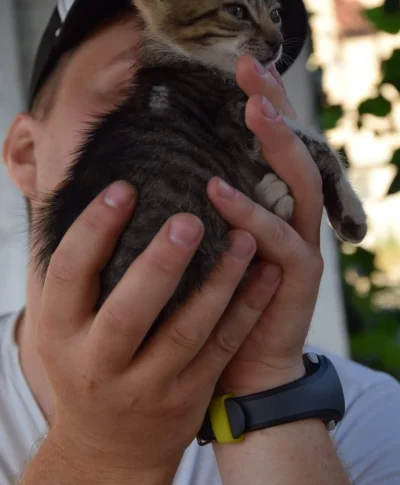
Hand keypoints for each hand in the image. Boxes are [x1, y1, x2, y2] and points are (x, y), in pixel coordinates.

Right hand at [35, 181, 280, 482]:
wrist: (109, 445)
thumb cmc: (85, 363)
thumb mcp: (65, 327)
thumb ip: (79, 277)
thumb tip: (99, 204)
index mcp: (61, 333)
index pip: (70, 274)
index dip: (93, 229)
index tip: (124, 188)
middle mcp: (99, 363)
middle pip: (128, 312)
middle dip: (160, 264)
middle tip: (189, 220)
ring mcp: (146, 385)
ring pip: (188, 331)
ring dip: (219, 282)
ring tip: (245, 237)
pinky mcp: (187, 396)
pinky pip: (220, 348)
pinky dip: (245, 309)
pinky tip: (266, 274)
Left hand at [207, 56, 323, 394]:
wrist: (237, 363)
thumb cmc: (209, 298)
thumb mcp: (195, 243)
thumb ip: (182, 204)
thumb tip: (136, 163)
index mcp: (266, 201)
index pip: (267, 142)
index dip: (261, 101)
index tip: (240, 64)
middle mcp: (289, 213)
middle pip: (292, 148)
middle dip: (274, 106)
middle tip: (252, 68)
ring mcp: (299, 241)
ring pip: (298, 183)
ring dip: (277, 146)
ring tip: (254, 112)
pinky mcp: (299, 275)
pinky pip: (280, 239)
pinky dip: (251, 215)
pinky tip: (220, 193)